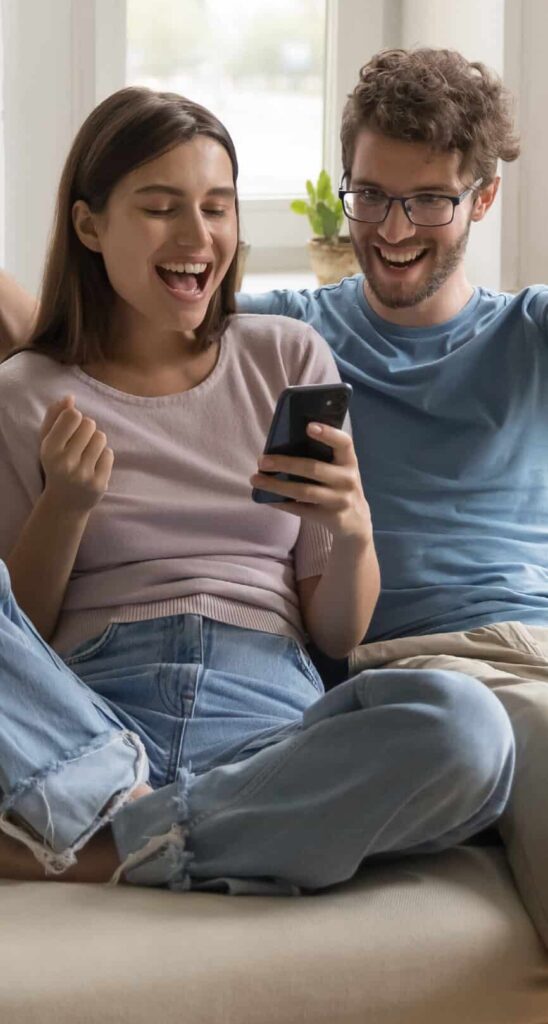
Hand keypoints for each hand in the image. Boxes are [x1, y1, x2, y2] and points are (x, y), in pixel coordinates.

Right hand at [39, 395, 113, 513]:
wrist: (65, 502)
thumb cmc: (56, 464)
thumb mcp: (48, 441)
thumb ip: (55, 417)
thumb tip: (70, 398)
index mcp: (49, 449)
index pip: (73, 416)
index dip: (74, 419)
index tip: (70, 429)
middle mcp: (65, 462)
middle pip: (89, 424)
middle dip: (86, 429)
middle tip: (79, 443)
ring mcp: (83, 475)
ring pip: (101, 438)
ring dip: (96, 442)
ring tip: (87, 453)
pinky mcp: (99, 484)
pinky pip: (109, 454)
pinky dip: (104, 457)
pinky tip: (93, 465)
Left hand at [250, 422, 372, 543]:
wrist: (356, 521)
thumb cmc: (338, 485)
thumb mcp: (339, 470)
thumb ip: (322, 457)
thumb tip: (281, 448)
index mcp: (349, 461)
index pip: (343, 443)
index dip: (328, 434)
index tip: (309, 427)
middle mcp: (347, 480)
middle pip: (313, 469)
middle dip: (285, 464)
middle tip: (262, 461)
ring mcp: (340, 500)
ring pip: (304, 492)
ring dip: (276, 486)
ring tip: (256, 480)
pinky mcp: (331, 518)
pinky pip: (301, 510)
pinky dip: (282, 504)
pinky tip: (266, 498)